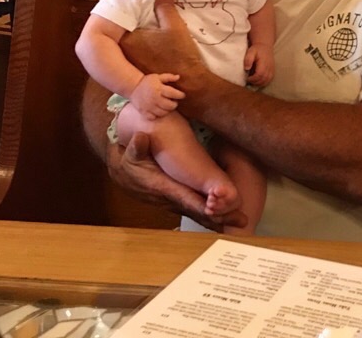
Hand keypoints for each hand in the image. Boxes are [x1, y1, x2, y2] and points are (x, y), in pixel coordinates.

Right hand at [109, 131, 246, 230]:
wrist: (120, 171)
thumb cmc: (127, 160)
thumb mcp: (130, 151)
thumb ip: (136, 147)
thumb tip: (141, 139)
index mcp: (162, 188)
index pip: (185, 198)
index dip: (202, 205)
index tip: (219, 210)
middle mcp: (169, 199)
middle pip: (197, 210)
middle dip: (219, 217)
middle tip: (241, 220)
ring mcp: (172, 202)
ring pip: (197, 212)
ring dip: (217, 218)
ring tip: (239, 221)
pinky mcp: (174, 201)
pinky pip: (194, 209)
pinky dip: (208, 215)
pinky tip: (222, 219)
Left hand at [122, 0, 204, 90]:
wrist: (189, 85)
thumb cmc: (180, 55)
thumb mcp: (175, 26)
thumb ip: (165, 6)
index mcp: (128, 40)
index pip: (119, 21)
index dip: (124, 12)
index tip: (131, 4)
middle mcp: (124, 54)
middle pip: (121, 33)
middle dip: (128, 24)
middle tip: (137, 12)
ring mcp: (129, 65)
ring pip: (127, 45)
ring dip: (133, 37)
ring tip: (144, 26)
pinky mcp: (137, 72)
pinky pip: (133, 55)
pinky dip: (138, 48)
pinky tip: (149, 44)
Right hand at [129, 72, 183, 118]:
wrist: (133, 87)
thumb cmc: (147, 82)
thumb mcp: (158, 77)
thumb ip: (169, 77)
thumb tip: (179, 77)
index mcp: (159, 89)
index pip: (174, 94)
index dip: (180, 95)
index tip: (182, 95)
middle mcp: (154, 98)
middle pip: (170, 106)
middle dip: (174, 104)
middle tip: (173, 101)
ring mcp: (149, 106)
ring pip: (163, 113)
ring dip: (167, 110)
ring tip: (166, 106)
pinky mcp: (144, 112)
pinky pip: (153, 117)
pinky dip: (157, 115)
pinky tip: (158, 110)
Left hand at [245, 43, 274, 86]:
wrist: (265, 46)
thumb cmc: (257, 49)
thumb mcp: (251, 51)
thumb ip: (248, 59)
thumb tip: (246, 68)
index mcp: (263, 63)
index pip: (259, 75)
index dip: (253, 79)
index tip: (247, 78)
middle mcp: (269, 67)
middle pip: (263, 79)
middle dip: (255, 82)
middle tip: (249, 81)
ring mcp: (272, 70)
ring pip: (267, 81)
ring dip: (259, 84)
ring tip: (253, 82)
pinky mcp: (272, 71)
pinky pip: (269, 80)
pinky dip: (264, 83)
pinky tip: (258, 81)